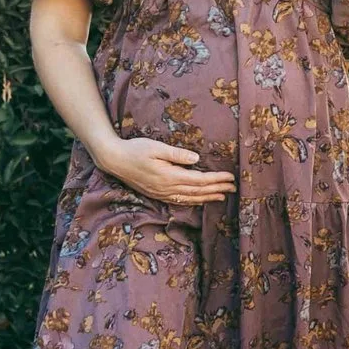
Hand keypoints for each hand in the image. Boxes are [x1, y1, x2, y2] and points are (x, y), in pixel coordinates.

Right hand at [96, 137, 234, 205]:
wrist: (114, 160)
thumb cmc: (135, 150)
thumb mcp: (156, 147)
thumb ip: (177, 154)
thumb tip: (196, 159)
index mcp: (169, 176)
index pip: (200, 180)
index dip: (217, 179)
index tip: (231, 177)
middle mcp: (167, 188)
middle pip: (198, 191)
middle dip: (217, 189)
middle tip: (234, 188)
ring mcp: (161, 193)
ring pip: (190, 198)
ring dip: (208, 197)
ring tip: (222, 196)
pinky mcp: (157, 194)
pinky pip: (179, 201)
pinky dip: (193, 201)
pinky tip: (200, 200)